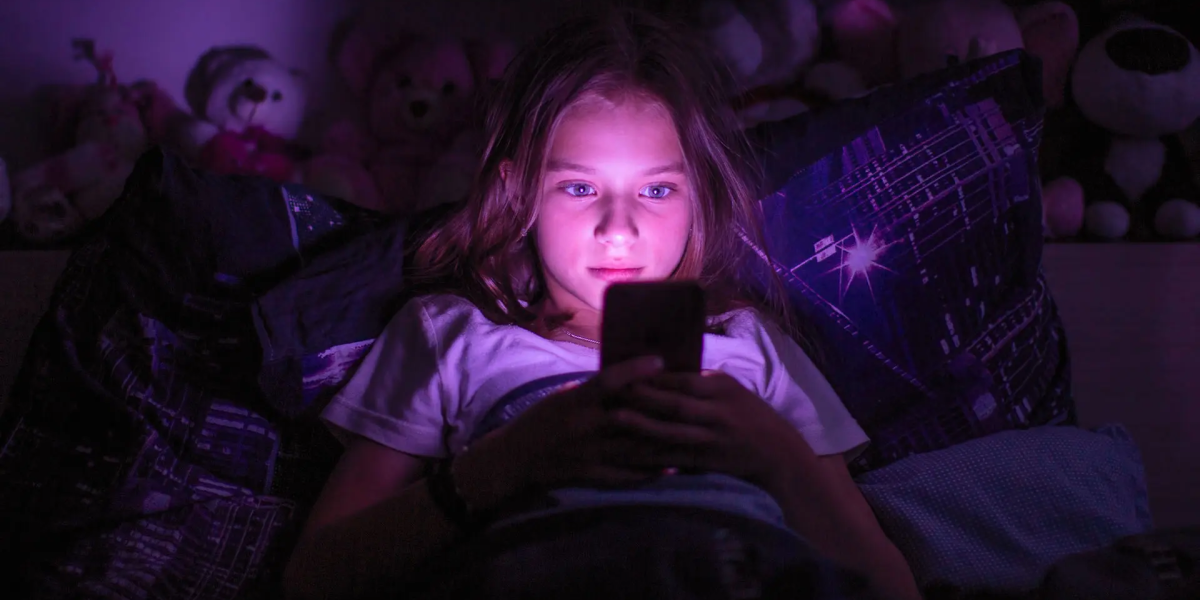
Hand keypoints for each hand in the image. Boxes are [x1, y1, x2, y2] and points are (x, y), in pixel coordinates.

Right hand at [454, 356, 674, 507]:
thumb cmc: (540, 419)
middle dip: (660, 408)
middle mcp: (583, 427)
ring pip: (634, 448)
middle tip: (689, 400)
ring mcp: (589, 454)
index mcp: (574, 402)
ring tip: (692, 434)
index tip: (660, 360)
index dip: (635, 370)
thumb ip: (592, 391)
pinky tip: (673, 467)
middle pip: (630, 416)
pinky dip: (650, 472)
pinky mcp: (591, 475)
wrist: (514, 458)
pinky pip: (626, 475)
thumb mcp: (562, 397)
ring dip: (664, 442)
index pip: (608, 381)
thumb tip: (627, 377)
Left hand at [617, 370, 817, 488]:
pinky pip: (675, 457)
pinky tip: (632, 452)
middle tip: (614, 390)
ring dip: (643, 425)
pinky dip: (653, 455)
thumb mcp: (732, 390)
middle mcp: (717, 413)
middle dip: (644, 397)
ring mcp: (712, 439)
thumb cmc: (751, 415)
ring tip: (617, 418)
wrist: (777, 453)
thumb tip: (666, 370)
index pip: (685, 380)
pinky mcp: (707, 461)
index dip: (656, 377)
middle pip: (675, 404)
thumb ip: (702, 382)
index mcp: (722, 389)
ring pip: (672, 432)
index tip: (629, 371)